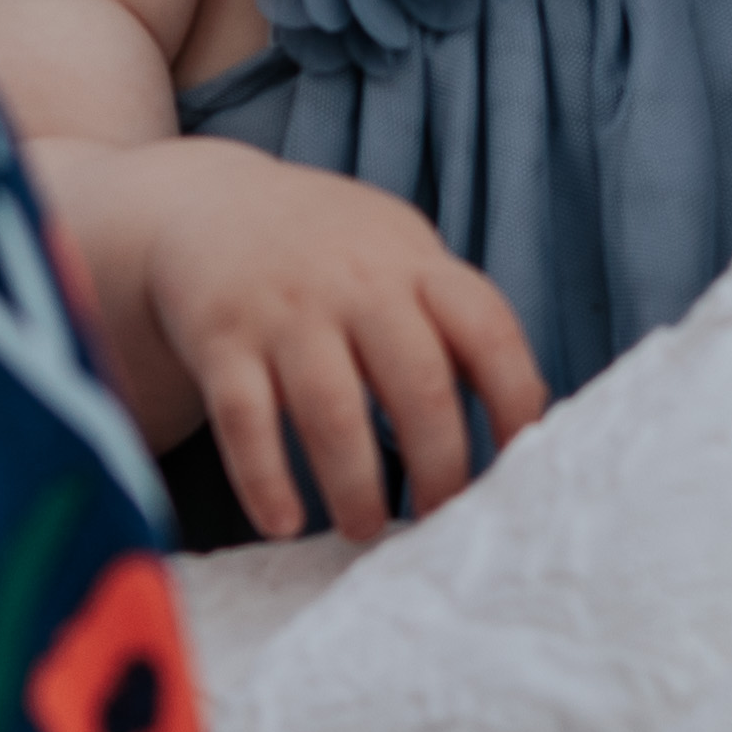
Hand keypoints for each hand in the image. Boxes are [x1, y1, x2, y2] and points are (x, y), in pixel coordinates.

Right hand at [107, 138, 545, 540]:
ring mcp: (285, 310)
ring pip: (333, 411)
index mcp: (415, 265)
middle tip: (440, 516)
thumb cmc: (329, 250)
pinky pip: (245, 419)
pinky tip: (283, 522)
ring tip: (365, 529)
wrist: (207, 202)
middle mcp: (356, 283)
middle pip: (419, 384)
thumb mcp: (400, 254)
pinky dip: (265, 479)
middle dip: (440, 465)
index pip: (488, 330)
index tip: (519, 467)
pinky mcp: (221, 338)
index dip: (516, 402)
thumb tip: (523, 421)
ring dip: (357, 486)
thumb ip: (452, 320)